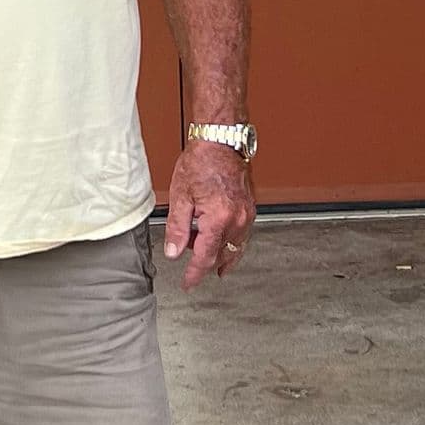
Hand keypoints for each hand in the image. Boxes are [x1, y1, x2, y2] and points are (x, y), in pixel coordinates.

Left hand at [163, 142, 254, 288]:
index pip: (205, 257)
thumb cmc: (201, 161)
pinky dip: (229, 243)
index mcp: (219, 219)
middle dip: (203, 259)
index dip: (194, 274)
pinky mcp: (250, 210)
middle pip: (221, 256)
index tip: (187, 283)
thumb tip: (173, 252)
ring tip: (199, 243)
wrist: (220, 141)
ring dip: (217, 252)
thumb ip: (177, 228)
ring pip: (234, 249)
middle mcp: (238, 220)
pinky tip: (219, 240)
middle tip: (185, 248)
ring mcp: (247, 215)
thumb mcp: (180, 196)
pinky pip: (241, 237)